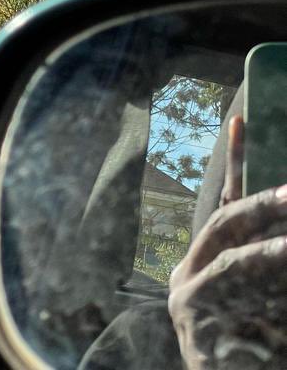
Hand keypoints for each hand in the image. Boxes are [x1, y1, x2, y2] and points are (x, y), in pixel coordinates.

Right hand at [169, 117, 286, 367]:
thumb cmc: (255, 350)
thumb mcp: (264, 296)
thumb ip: (264, 258)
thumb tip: (283, 206)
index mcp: (202, 266)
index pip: (224, 206)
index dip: (234, 163)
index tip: (242, 120)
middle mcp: (189, 279)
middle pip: (223, 225)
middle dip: (260, 206)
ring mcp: (190, 305)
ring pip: (234, 262)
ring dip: (272, 252)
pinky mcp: (199, 329)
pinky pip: (238, 297)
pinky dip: (267, 282)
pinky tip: (282, 282)